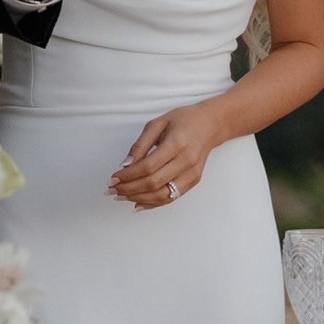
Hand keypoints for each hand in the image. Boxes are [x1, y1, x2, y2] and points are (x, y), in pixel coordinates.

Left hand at [107, 100, 224, 208]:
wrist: (210, 125)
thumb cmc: (182, 120)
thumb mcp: (157, 124)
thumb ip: (140, 145)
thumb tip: (125, 165)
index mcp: (176, 143)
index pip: (148, 167)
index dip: (128, 176)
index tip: (113, 178)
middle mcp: (186, 161)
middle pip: (153, 183)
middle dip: (130, 189)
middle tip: (113, 190)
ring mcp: (192, 174)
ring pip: (162, 195)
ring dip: (139, 198)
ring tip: (122, 196)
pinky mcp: (193, 181)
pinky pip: (171, 197)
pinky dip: (153, 203)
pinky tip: (138, 203)